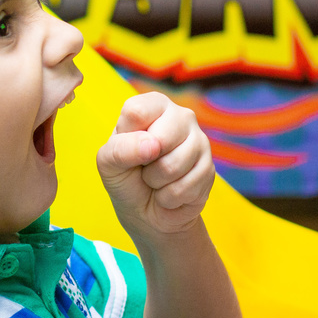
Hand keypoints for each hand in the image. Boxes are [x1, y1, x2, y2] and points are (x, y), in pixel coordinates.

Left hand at [97, 92, 214, 235]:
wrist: (146, 212)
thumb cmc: (125, 178)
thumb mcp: (108, 162)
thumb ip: (120, 148)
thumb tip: (152, 145)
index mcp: (153, 105)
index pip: (136, 112)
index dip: (126, 138)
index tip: (127, 147)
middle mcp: (181, 116)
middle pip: (160, 139)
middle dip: (145, 164)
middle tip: (144, 166)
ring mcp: (200, 141)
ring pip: (173, 165)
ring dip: (156, 183)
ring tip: (156, 180)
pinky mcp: (209, 168)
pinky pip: (185, 188)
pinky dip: (169, 198)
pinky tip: (169, 192)